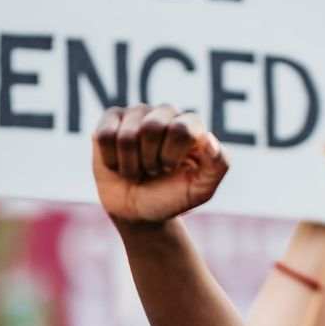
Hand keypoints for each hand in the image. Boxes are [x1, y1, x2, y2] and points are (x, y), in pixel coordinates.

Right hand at [93, 104, 228, 223]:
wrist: (138, 212)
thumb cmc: (171, 197)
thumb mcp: (201, 189)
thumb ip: (218, 165)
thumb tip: (210, 140)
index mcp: (191, 125)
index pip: (182, 128)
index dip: (171, 156)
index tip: (171, 169)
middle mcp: (165, 113)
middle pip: (151, 127)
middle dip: (150, 160)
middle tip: (154, 170)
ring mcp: (137, 113)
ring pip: (127, 136)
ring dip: (131, 165)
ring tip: (138, 169)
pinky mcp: (111, 120)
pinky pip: (105, 135)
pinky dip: (112, 160)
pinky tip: (119, 163)